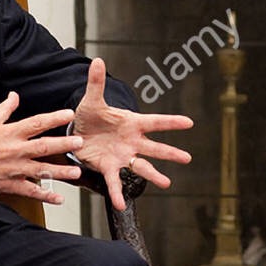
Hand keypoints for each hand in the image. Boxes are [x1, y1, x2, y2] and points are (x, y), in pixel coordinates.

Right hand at [0, 92, 84, 204]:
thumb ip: (4, 109)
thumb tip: (15, 96)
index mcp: (9, 133)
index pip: (36, 123)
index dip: (53, 118)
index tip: (69, 114)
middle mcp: (14, 151)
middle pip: (43, 147)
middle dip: (63, 144)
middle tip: (80, 142)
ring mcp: (13, 169)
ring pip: (41, 170)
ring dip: (60, 172)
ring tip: (76, 172)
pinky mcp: (9, 185)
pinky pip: (30, 191)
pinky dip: (45, 196)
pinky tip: (59, 198)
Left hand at [72, 58, 193, 210]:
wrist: (76, 133)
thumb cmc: (89, 116)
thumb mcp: (91, 100)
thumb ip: (97, 83)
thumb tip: (98, 61)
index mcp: (132, 123)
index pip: (155, 122)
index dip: (171, 122)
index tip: (189, 123)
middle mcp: (132, 142)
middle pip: (155, 148)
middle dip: (170, 153)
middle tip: (187, 158)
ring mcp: (123, 157)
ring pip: (142, 167)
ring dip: (154, 175)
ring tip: (166, 183)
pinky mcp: (109, 168)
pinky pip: (116, 182)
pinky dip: (118, 194)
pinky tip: (122, 205)